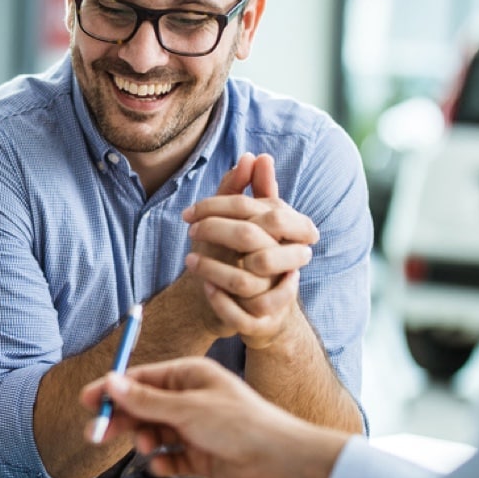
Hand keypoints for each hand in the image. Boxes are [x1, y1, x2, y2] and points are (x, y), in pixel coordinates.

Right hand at [77, 357, 334, 477]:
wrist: (275, 459)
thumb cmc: (239, 423)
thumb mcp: (186, 408)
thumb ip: (145, 399)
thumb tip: (111, 381)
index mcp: (189, 376)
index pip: (142, 378)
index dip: (114, 388)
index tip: (89, 400)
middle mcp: (191, 399)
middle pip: (144, 407)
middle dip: (122, 420)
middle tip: (97, 432)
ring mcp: (195, 428)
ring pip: (154, 434)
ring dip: (144, 441)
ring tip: (146, 448)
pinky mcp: (200, 455)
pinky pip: (170, 458)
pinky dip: (163, 462)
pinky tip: (164, 464)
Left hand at [184, 155, 320, 347]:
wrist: (261, 309)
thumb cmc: (252, 255)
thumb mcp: (252, 223)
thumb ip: (253, 191)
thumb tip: (255, 155)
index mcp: (289, 235)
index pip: (259, 211)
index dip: (220, 206)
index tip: (190, 211)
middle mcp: (289, 263)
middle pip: (251, 240)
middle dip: (216, 232)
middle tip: (191, 232)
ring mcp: (278, 294)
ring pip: (246, 280)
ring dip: (212, 269)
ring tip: (189, 261)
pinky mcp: (264, 321)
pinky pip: (242, 314)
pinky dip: (221, 301)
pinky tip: (205, 287)